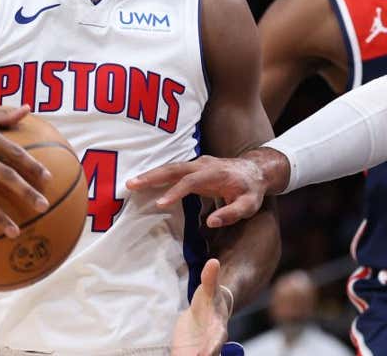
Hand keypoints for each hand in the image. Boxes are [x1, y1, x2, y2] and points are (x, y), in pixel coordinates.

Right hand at [127, 149, 282, 227]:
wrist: (256, 170)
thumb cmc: (251, 190)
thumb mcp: (249, 205)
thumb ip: (231, 213)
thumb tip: (211, 223)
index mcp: (216, 174)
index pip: (192, 181)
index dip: (175, 192)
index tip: (159, 204)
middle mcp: (203, 164)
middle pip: (174, 168)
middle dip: (152, 176)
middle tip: (131, 185)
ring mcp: (197, 163)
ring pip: (170, 167)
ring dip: (150, 174)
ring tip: (130, 184)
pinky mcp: (193, 166)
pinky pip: (172, 170)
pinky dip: (157, 175)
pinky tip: (143, 182)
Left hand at [170, 259, 231, 355]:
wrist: (206, 314)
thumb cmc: (210, 302)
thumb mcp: (209, 290)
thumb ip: (210, 278)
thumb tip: (213, 262)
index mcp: (218, 329)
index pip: (217, 340)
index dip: (211, 348)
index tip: (204, 354)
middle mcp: (210, 344)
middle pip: (208, 354)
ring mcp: (199, 351)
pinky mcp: (187, 354)